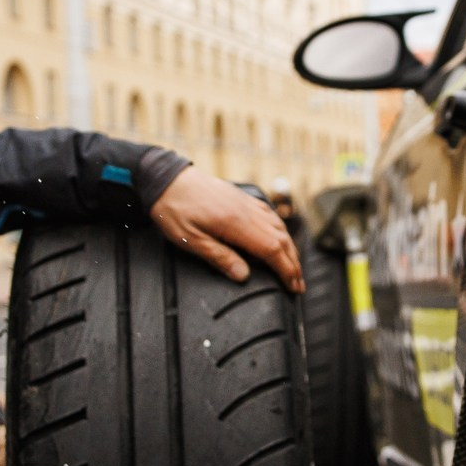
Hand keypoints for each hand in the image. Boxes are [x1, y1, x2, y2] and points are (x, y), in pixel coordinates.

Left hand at [151, 169, 304, 291]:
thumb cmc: (174, 210)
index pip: (272, 250)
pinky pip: (270, 216)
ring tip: (294, 267)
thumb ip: (219, 257)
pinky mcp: (242, 198)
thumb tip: (244, 276)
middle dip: (293, 264)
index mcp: (236, 224)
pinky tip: (281, 238)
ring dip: (290, 249)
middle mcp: (248, 211)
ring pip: (279, 227)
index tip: (293, 287)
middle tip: (299, 286)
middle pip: (281, 240)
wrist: (167, 178)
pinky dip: (281, 231)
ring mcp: (247, 203)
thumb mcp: (191, 240)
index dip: (286, 270)